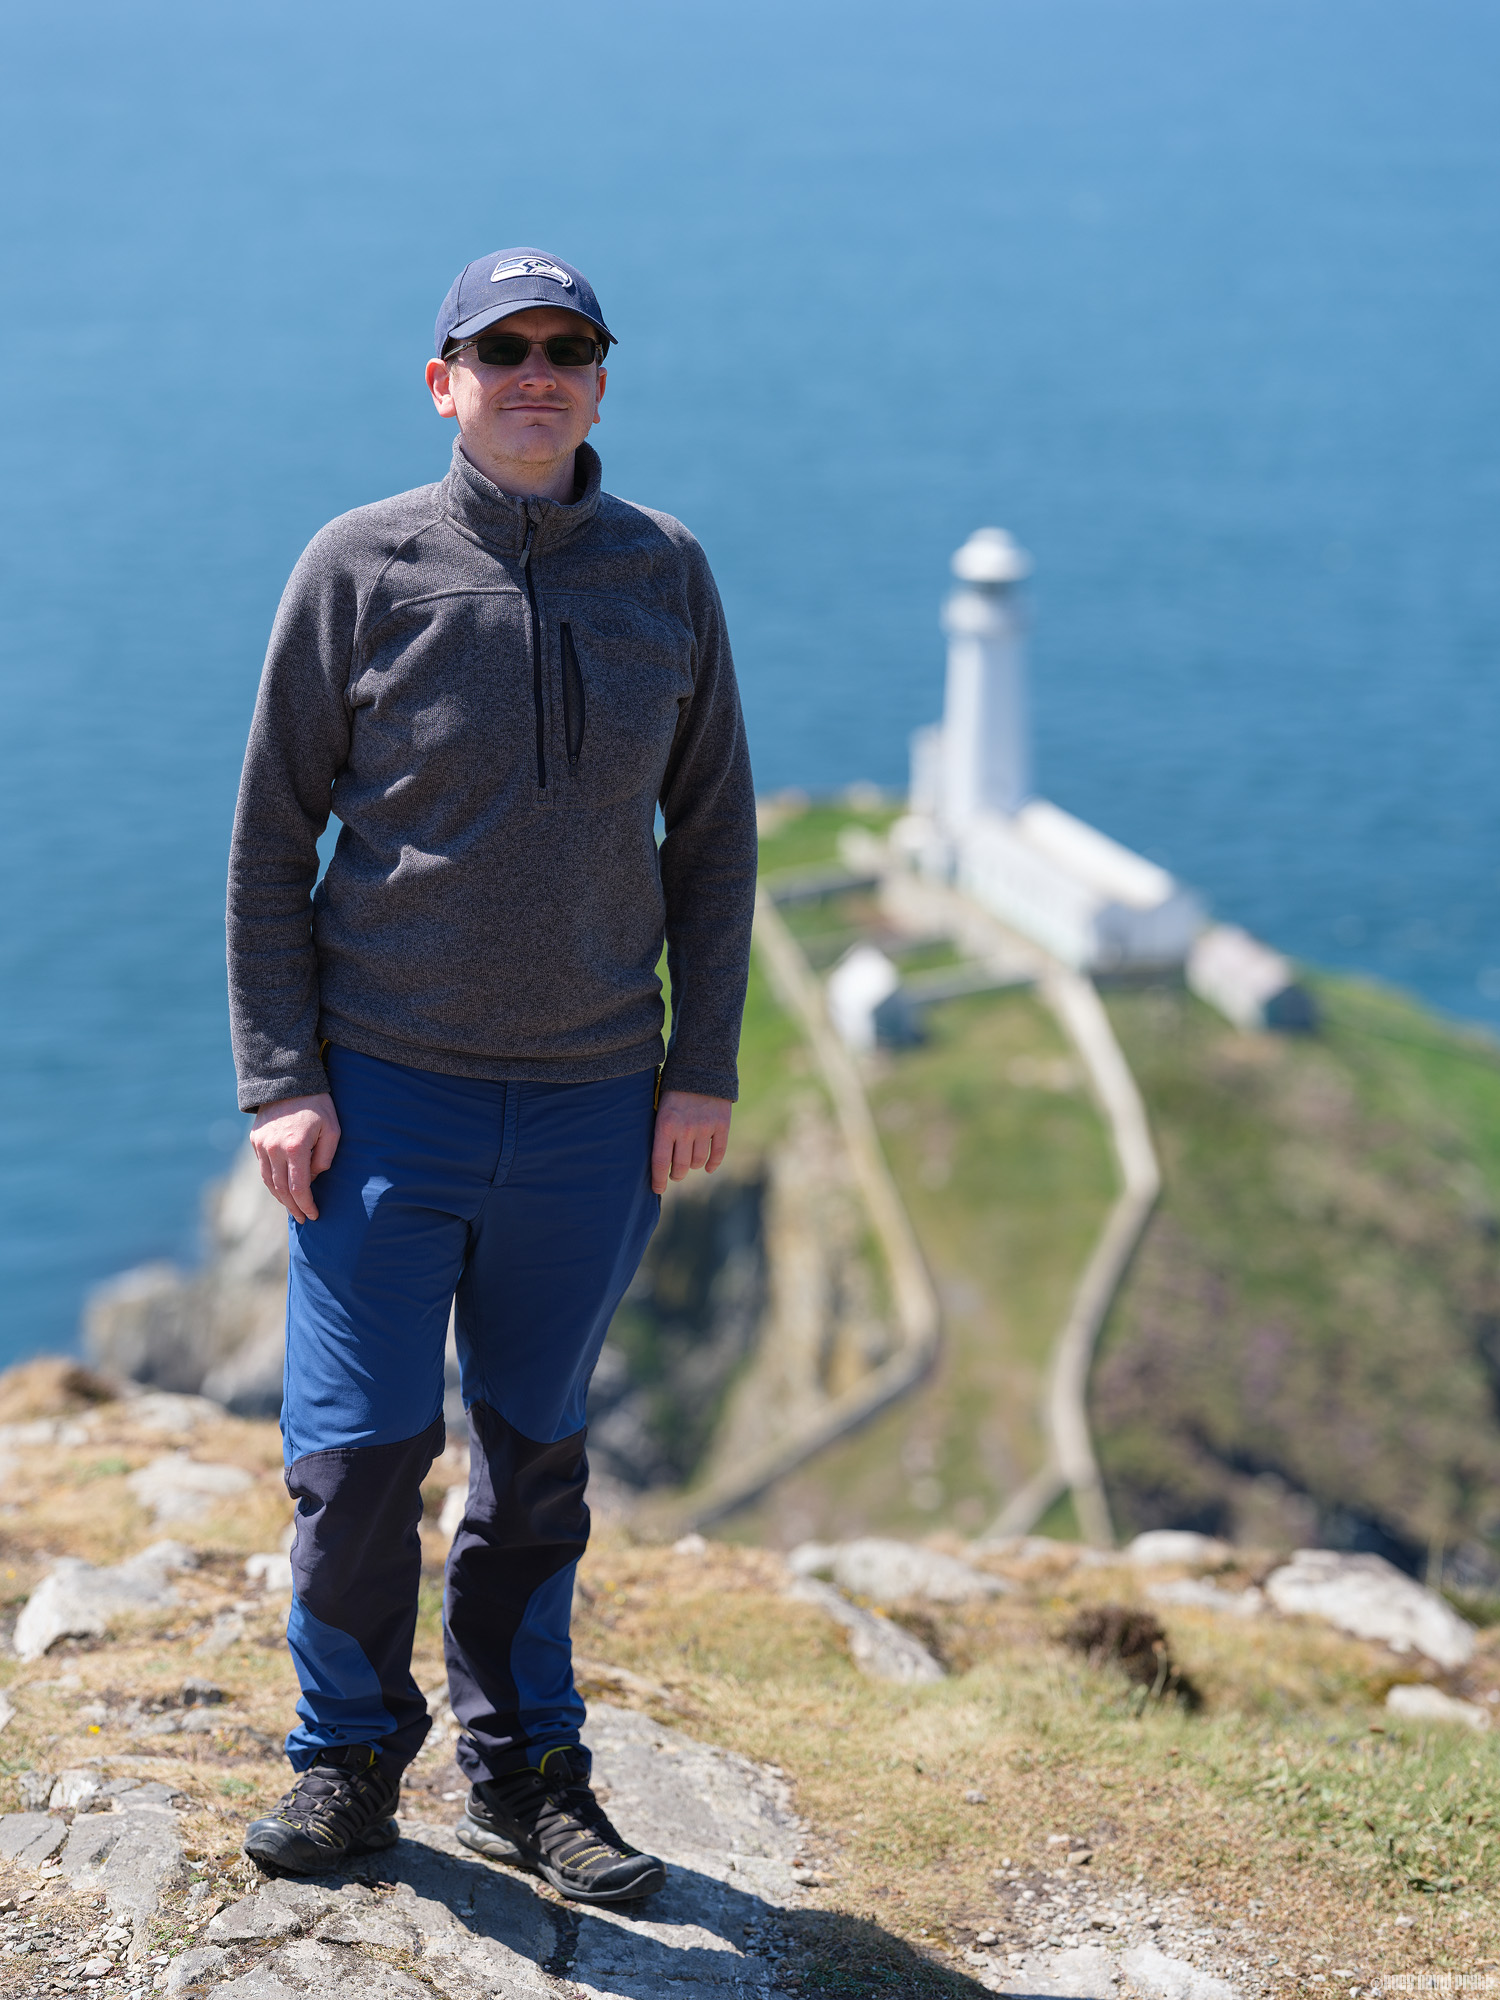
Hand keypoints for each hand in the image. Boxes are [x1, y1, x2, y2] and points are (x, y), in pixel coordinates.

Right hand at [249, 1092, 340, 1223]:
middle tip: (303, 1218)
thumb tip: (313, 1179)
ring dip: (280, 1197)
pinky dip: (271, 1182)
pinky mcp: (254, 1140)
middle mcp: (273, 1148)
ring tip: (293, 1207)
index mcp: (295, 1147)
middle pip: (281, 1189)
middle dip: (293, 1207)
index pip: (298, 1187)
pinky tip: (281, 1188)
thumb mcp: (332, 1130)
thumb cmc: (318, 1106)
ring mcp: (261, 1145)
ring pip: (268, 1181)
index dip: (306, 1205)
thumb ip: (325, 1158)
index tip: (313, 1215)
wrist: (289, 1081)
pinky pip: (262, 1168)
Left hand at [650, 1089, 731, 1196]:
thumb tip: (658, 1160)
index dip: (658, 1180)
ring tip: (688, 1163)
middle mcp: (685, 1129)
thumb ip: (660, 1131)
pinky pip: (718, 1152)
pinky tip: (707, 1167)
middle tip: (675, 1175)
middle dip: (676, 1175)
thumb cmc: (674, 1088)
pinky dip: (712, 1163)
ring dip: (692, 1167)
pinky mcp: (722, 1124)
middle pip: (680, 1166)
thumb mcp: (660, 1107)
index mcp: (665, 1125)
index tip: (657, 1189)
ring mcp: (705, 1127)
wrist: (700, 1066)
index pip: (660, 1162)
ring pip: (697, 1161)